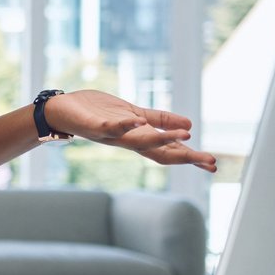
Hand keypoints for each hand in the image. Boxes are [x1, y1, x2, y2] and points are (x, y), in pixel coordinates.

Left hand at [44, 90, 216, 172]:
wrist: (62, 109)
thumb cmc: (97, 111)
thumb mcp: (133, 113)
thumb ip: (158, 120)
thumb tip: (189, 125)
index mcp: (137, 138)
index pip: (168, 150)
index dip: (190, 157)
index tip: (213, 165)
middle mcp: (127, 141)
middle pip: (159, 152)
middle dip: (185, 156)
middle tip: (209, 162)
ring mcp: (111, 134)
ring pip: (139, 142)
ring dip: (162, 139)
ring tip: (186, 136)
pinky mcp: (95, 125)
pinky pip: (111, 126)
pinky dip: (124, 125)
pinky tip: (138, 121)